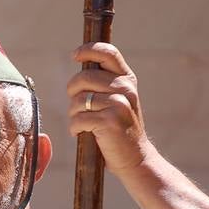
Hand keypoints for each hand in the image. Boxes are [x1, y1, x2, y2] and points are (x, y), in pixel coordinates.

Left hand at [67, 42, 151, 174]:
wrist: (135, 158)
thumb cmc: (119, 128)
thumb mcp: (117, 99)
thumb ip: (103, 82)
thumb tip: (80, 61)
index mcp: (127, 79)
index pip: (108, 53)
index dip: (89, 49)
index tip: (75, 55)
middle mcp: (125, 88)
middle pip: (82, 78)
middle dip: (73, 93)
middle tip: (79, 108)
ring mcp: (119, 103)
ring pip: (77, 100)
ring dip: (73, 114)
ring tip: (84, 124)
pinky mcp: (109, 120)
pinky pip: (77, 119)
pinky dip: (75, 128)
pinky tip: (83, 133)